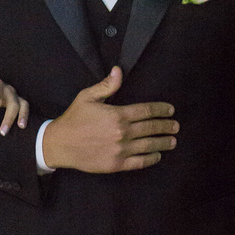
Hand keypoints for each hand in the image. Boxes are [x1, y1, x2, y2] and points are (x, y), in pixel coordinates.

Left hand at [0, 76, 29, 135]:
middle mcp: (7, 88)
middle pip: (12, 103)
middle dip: (8, 119)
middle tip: (2, 132)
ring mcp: (14, 93)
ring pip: (22, 104)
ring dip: (22, 116)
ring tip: (21, 127)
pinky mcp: (16, 98)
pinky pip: (24, 106)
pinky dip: (25, 115)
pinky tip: (22, 125)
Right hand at [41, 66, 177, 171]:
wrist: (59, 144)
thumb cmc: (73, 119)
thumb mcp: (87, 97)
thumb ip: (106, 86)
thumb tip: (119, 71)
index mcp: (117, 114)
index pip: (146, 111)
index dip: (161, 110)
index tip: (170, 110)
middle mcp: (122, 132)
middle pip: (151, 128)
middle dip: (166, 126)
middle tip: (176, 126)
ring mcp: (120, 150)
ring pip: (149, 145)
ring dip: (163, 142)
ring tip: (172, 141)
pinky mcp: (116, 164)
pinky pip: (140, 162)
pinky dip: (151, 158)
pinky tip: (157, 155)